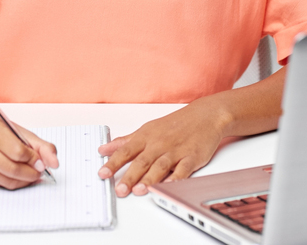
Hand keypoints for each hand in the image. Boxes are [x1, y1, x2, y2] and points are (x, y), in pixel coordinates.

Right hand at [0, 117, 58, 188]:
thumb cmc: (0, 132)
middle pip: (11, 168)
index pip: (17, 151)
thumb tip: (54, 163)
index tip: (42, 163)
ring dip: (24, 180)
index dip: (33, 159)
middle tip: (39, 172)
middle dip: (30, 173)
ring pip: (6, 180)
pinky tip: (18, 176)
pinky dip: (13, 182)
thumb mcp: (21, 133)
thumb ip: (42, 146)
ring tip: (31, 174)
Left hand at [97, 101, 227, 196]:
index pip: (126, 151)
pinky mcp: (192, 157)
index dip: (113, 163)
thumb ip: (126, 141)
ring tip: (139, 190)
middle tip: (119, 190)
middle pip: (142, 161)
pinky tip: (168, 186)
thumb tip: (105, 148)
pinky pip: (183, 170)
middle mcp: (159, 144)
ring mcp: (176, 151)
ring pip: (160, 166)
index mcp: (146, 137)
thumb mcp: (147, 130)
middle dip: (129, 176)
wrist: (204, 116)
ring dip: (150, 179)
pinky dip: (176, 179)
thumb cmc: (175, 124)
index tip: (102, 173)